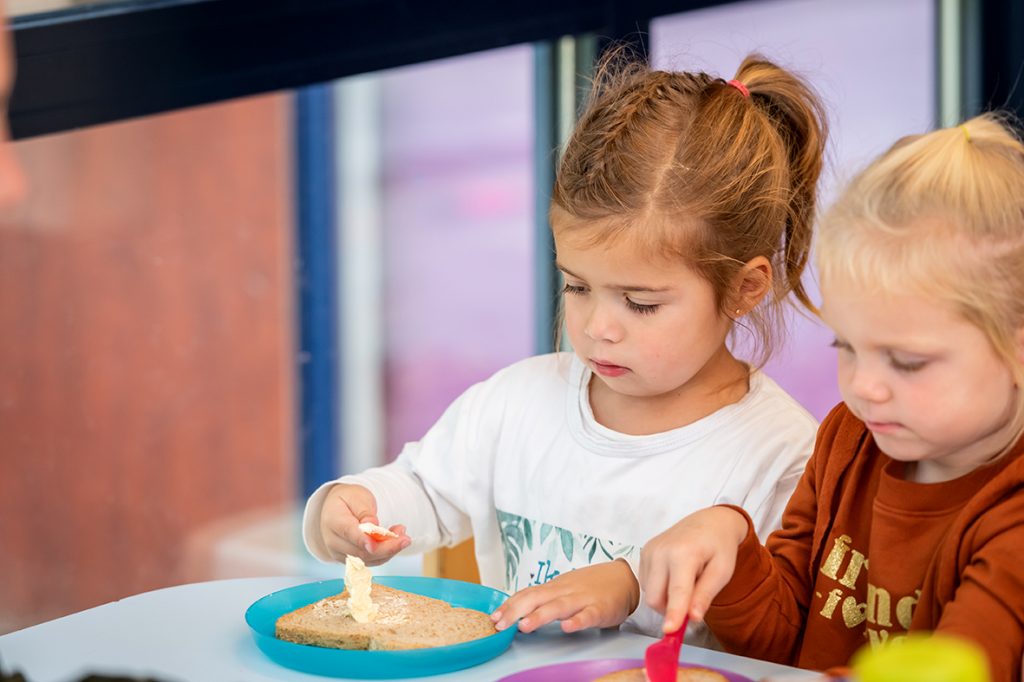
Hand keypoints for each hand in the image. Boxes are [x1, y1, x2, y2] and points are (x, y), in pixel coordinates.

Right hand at [318, 483, 410, 564]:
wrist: (336, 509)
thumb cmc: (348, 500)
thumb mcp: (358, 497)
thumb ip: (365, 511)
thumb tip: (371, 525)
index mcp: (333, 521)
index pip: (348, 533)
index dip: (362, 540)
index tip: (375, 544)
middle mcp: (333, 541)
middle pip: (360, 551)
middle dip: (386, 548)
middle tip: (406, 539)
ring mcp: (340, 554)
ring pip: (367, 559)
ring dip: (389, 551)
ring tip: (403, 536)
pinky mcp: (350, 560)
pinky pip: (370, 561)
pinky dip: (386, 553)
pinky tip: (395, 541)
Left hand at [490, 559, 638, 633]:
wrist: (624, 578)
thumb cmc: (591, 586)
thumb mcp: (564, 588)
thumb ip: (544, 598)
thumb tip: (517, 609)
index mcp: (554, 587)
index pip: (527, 594)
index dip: (509, 605)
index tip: (493, 617)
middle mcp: (564, 591)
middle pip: (536, 598)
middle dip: (515, 611)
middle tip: (499, 624)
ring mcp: (582, 600)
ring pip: (558, 607)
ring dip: (540, 616)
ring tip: (524, 626)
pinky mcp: (600, 609)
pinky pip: (587, 615)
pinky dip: (577, 621)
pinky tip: (566, 627)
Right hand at [639, 506, 747, 632]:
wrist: (709, 522)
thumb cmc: (719, 547)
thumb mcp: (722, 571)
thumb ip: (706, 594)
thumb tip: (693, 618)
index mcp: (684, 554)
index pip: (677, 591)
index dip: (674, 613)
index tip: (669, 631)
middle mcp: (661, 551)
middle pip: (656, 598)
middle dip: (671, 610)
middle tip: (693, 604)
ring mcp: (649, 550)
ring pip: (650, 593)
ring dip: (666, 599)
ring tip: (686, 582)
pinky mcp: (644, 552)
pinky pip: (647, 584)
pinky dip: (660, 588)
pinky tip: (675, 576)